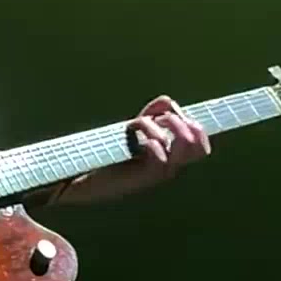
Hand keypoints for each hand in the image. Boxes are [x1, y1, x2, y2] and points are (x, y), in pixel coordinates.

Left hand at [54, 95, 211, 203]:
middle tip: (156, 119)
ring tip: (136, 124)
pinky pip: (160, 156)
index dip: (195, 126)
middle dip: (180, 122)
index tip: (174, 114)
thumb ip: (153, 115)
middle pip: (197, 144)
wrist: (79, 179)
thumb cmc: (106, 156)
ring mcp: (157, 174)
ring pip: (180, 146)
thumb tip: (167, 101)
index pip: (201, 146)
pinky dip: (149, 139)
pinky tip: (130, 134)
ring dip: (159, 126)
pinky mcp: (142, 178)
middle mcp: (168, 167)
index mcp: (169, 158)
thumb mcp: (134, 131)